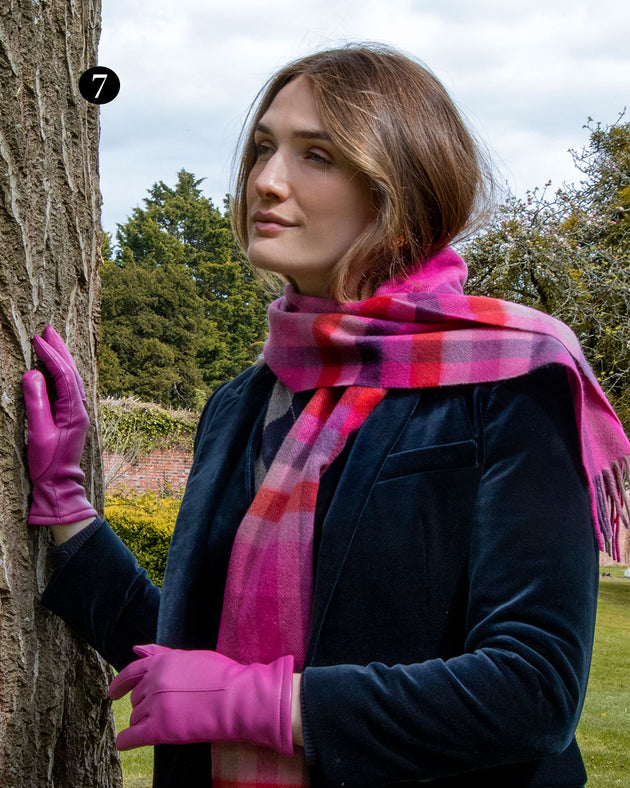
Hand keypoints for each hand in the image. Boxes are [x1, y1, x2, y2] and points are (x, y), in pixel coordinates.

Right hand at [22, 326, 96, 525]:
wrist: (59, 485)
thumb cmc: (48, 462)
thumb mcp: (38, 432)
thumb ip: (36, 402)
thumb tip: (33, 373)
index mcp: (73, 410)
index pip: (63, 375)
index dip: (51, 355)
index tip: (38, 338)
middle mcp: (80, 408)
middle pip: (72, 372)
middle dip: (60, 349)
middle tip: (49, 329)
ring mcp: (78, 413)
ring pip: (72, 378)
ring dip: (62, 358)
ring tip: (52, 341)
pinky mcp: (73, 418)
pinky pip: (69, 388)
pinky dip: (62, 372)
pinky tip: (56, 368)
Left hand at [108, 644, 294, 754]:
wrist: (237, 697)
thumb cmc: (220, 675)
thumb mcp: (189, 657)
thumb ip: (161, 654)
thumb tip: (136, 648)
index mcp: (161, 662)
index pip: (131, 672)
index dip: (119, 684)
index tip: (113, 693)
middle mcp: (154, 681)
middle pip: (136, 698)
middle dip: (144, 705)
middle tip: (165, 710)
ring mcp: (156, 705)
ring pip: (136, 718)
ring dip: (144, 722)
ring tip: (168, 722)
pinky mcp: (160, 729)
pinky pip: (132, 737)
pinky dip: (126, 741)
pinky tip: (126, 742)